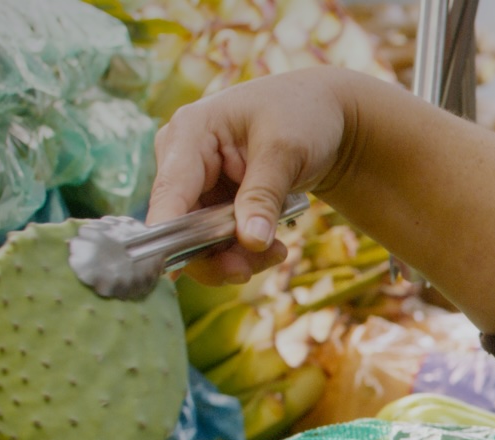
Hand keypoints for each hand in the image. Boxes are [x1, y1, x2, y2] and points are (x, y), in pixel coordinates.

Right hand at [147, 66, 356, 284]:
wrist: (326, 115)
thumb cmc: (302, 115)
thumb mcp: (286, 151)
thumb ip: (264, 196)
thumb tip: (249, 241)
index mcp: (189, 133)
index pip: (170, 190)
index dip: (168, 232)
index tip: (174, 268)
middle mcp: (184, 160)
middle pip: (181, 223)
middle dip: (215, 252)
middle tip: (252, 268)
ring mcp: (199, 183)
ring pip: (200, 239)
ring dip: (236, 256)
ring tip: (278, 255)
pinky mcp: (216, 202)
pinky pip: (220, 238)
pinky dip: (246, 250)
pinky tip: (276, 249)